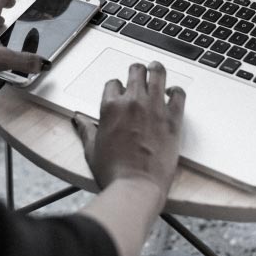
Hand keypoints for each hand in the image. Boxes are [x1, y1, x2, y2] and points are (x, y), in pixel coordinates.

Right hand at [73, 62, 184, 197]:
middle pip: (136, 71)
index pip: (113, 83)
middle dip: (137, 71)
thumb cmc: (113, 171)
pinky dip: (176, 91)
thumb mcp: (91, 149)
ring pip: (158, 74)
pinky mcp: (173, 118)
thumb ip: (85, 130)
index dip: (117, 87)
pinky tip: (173, 92)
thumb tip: (77, 119)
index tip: (120, 93)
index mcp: (110, 106)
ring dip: (156, 70)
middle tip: (140, 73)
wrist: (136, 186)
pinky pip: (178, 94)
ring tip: (157, 69)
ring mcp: (154, 108)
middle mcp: (132, 102)